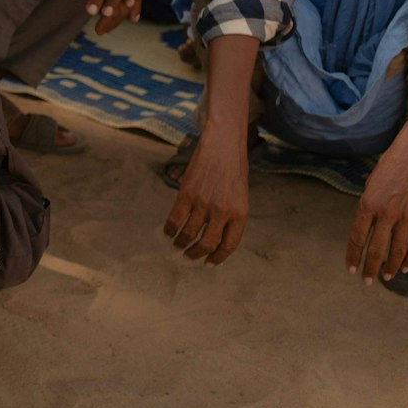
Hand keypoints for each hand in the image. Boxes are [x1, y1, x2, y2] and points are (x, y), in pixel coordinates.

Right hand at [164, 128, 251, 264]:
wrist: (223, 145)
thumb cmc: (234, 169)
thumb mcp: (240, 196)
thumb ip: (231, 217)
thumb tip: (216, 238)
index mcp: (240, 214)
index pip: (229, 245)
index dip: (218, 258)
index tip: (208, 263)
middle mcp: (223, 211)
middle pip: (207, 243)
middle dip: (197, 254)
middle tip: (190, 256)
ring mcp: (204, 203)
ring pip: (189, 233)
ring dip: (181, 243)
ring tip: (178, 245)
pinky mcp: (187, 194)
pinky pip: (175, 219)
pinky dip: (170, 229)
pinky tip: (168, 233)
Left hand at [349, 114, 407, 281]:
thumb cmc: (391, 164)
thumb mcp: (370, 184)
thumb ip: (368, 208)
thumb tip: (367, 229)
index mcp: (367, 203)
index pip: (357, 238)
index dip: (353, 256)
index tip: (351, 268)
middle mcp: (386, 213)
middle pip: (376, 250)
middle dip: (370, 268)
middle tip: (367, 280)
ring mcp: (407, 216)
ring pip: (397, 251)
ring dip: (391, 267)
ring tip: (386, 277)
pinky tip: (405, 267)